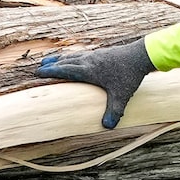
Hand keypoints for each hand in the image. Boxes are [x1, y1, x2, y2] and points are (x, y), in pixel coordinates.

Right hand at [35, 38, 155, 129]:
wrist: (140, 56)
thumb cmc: (129, 75)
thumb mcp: (121, 96)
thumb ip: (114, 112)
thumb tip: (107, 127)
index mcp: (89, 70)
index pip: (65, 70)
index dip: (51, 71)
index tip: (39, 72)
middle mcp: (89, 60)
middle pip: (65, 61)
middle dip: (52, 64)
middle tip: (40, 66)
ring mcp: (95, 55)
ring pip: (73, 56)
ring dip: (61, 58)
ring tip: (52, 59)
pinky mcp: (102, 53)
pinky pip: (82, 54)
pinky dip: (73, 56)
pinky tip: (75, 58)